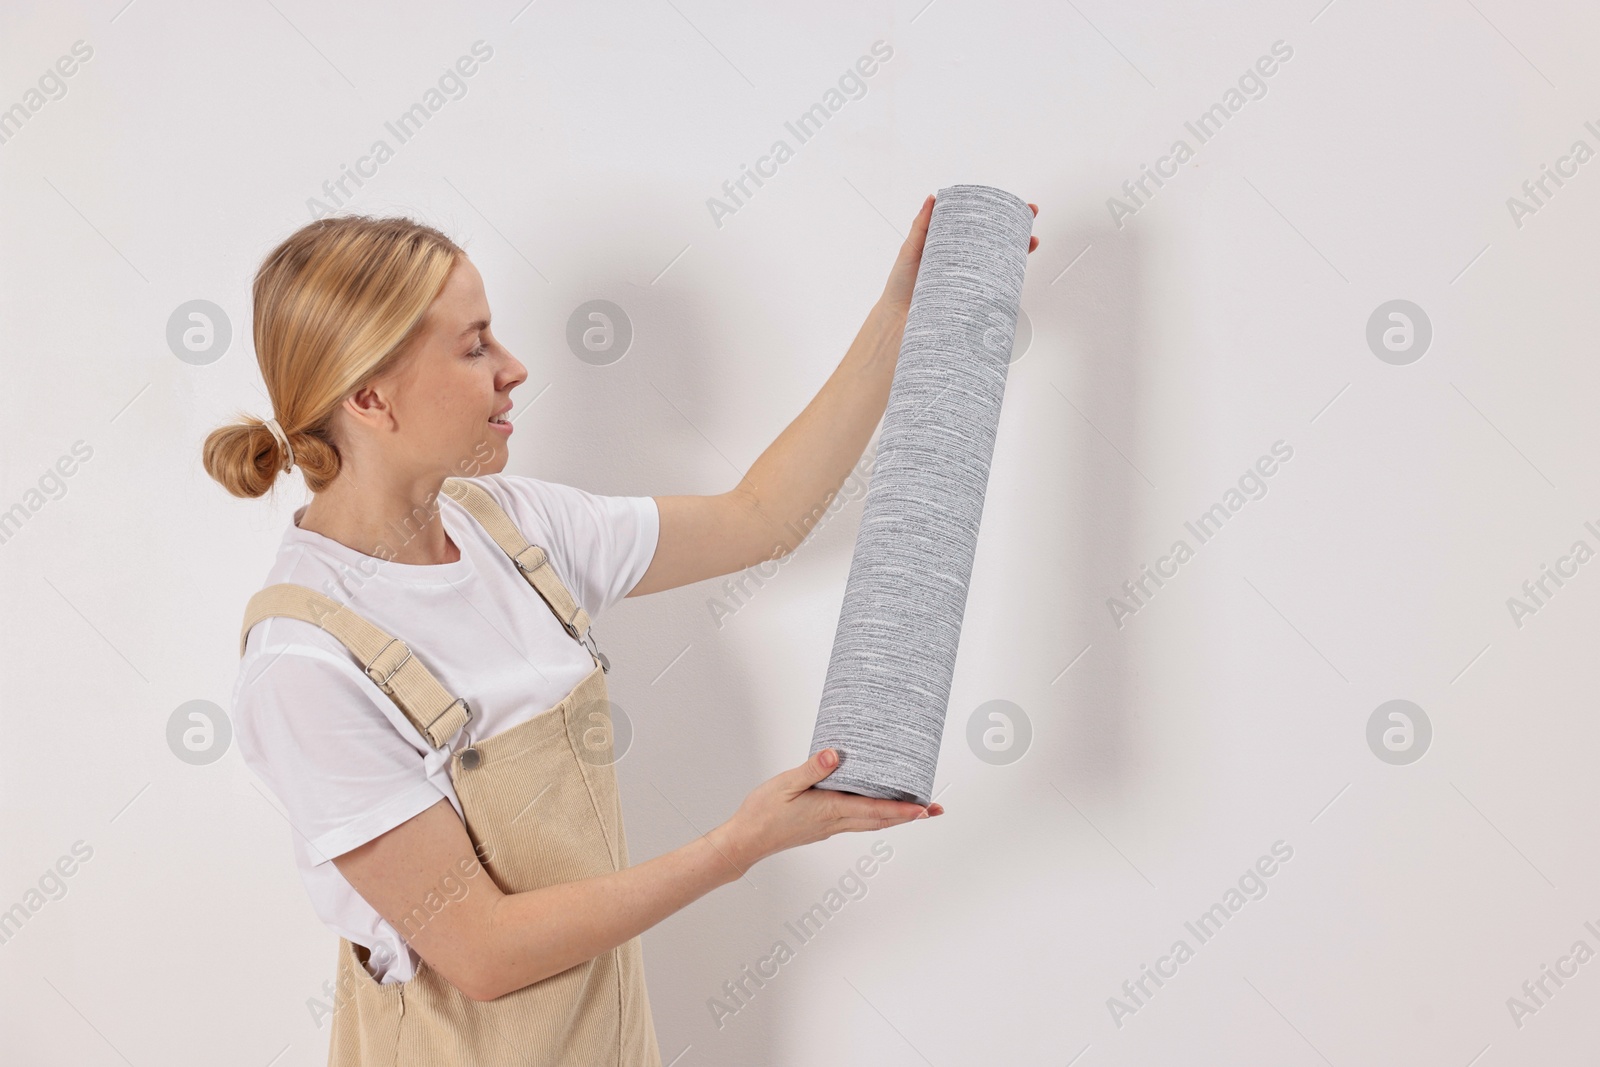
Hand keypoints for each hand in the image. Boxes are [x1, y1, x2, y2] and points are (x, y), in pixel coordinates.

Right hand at [714, 748, 943, 872]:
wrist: (746, 840)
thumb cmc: (762, 812)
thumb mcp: (785, 784)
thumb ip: (812, 769)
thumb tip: (837, 754)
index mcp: (830, 810)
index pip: (875, 811)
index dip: (902, 810)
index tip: (926, 809)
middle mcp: (835, 822)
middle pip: (881, 821)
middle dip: (910, 816)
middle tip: (935, 811)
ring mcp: (829, 827)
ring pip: (871, 823)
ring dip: (895, 817)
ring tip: (915, 809)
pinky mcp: (822, 827)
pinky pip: (857, 821)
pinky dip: (876, 815)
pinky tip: (875, 806)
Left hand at [878, 194, 1040, 316]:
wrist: (896, 319)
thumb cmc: (901, 286)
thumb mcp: (910, 249)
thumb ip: (920, 226)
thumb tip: (932, 199)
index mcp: (954, 250)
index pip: (983, 231)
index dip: (1003, 219)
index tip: (1021, 209)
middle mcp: (966, 267)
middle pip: (999, 248)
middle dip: (1019, 237)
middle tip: (1031, 228)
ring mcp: (971, 285)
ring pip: (1001, 270)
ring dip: (1018, 259)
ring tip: (1028, 247)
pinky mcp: (972, 303)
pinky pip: (993, 294)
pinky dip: (1007, 287)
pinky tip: (1015, 278)